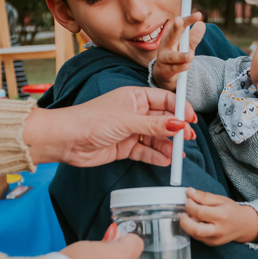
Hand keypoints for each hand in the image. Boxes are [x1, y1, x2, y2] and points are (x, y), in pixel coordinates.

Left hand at [23, 86, 196, 166]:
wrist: (67, 140)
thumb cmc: (91, 120)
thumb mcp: (127, 120)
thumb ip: (155, 124)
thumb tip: (178, 123)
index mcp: (134, 97)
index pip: (164, 100)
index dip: (179, 108)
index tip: (191, 119)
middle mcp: (134, 113)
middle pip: (162, 120)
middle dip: (176, 129)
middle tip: (188, 139)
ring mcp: (130, 130)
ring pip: (155, 138)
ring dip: (167, 146)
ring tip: (178, 155)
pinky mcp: (124, 147)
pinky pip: (145, 151)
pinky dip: (156, 156)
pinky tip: (165, 161)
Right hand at [150, 12, 204, 89]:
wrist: (164, 73)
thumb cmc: (177, 55)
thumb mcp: (187, 46)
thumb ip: (194, 37)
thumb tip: (201, 24)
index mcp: (172, 36)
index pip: (180, 26)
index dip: (188, 20)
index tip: (198, 15)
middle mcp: (166, 45)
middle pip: (171, 36)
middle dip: (175, 28)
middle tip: (179, 20)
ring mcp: (164, 58)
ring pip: (172, 56)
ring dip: (181, 56)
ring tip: (191, 55)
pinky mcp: (165, 70)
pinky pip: (173, 69)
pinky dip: (180, 67)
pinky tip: (187, 66)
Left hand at [180, 187, 257, 245]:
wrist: (243, 225)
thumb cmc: (232, 211)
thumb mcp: (220, 199)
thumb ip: (204, 196)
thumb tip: (190, 192)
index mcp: (222, 216)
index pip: (200, 212)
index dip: (189, 205)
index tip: (188, 200)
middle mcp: (219, 230)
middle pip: (195, 229)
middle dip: (184, 220)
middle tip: (184, 213)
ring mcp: (215, 239)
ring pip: (194, 235)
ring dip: (188, 225)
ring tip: (191, 216)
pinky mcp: (211, 244)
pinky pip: (197, 237)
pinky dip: (193, 229)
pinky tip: (197, 223)